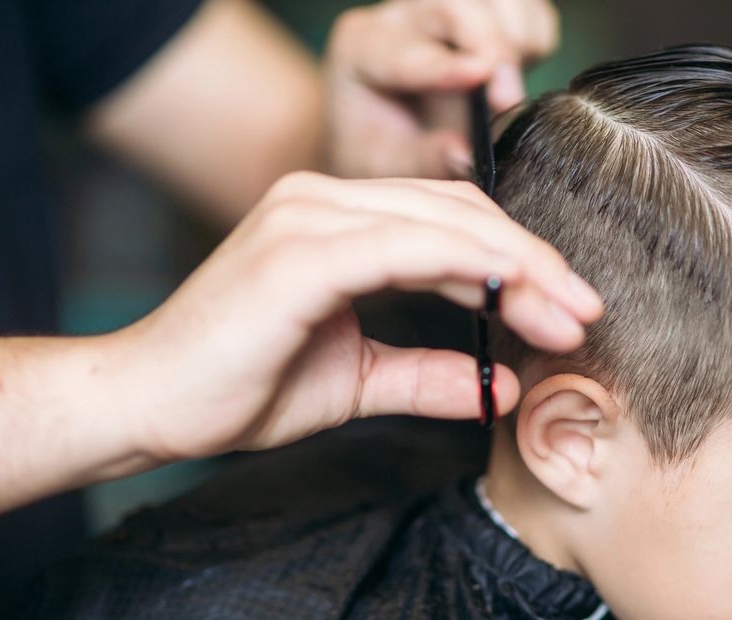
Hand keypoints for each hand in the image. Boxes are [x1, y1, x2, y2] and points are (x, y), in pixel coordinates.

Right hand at [108, 171, 600, 462]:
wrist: (148, 404)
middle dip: (532, 262)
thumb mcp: (357, 379)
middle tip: (584, 311)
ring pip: (441, 223)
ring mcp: (307, 217)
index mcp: (336, 218)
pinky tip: (507, 295)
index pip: (451, 221)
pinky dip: (463, 266)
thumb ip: (428, 373)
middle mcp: (322, 200)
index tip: (569, 308)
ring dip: (514, 266)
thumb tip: (499, 386)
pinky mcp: (297, 252)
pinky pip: (401, 247)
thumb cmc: (240, 385)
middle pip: (458, 212)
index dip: (518, 259)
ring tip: (564, 314)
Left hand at [325, 0, 558, 178]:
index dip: (446, 64)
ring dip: (517, 42)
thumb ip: (423, 159)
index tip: (480, 75)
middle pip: (458, 6)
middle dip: (493, 47)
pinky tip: (517, 73)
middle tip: (509, 100)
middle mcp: (406, 16)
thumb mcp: (388, 164)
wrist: (386, 125)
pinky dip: (536, 41)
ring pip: (501, 2)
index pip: (407, 50)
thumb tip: (467, 156)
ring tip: (507, 89)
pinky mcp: (487, 11)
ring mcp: (447, 8)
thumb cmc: (381, 145)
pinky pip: (530, 12)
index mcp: (367, 48)